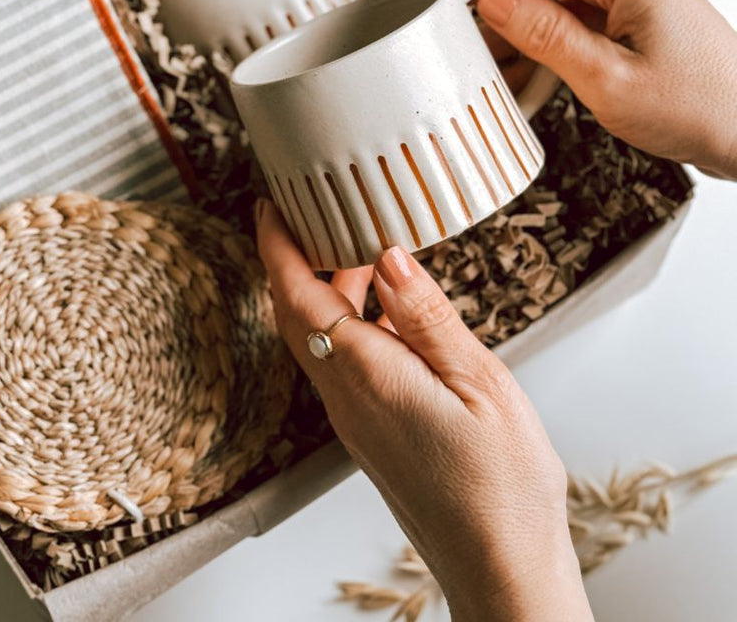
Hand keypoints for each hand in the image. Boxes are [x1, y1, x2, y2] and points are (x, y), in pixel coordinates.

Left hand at [256, 200, 592, 621]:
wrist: (500, 567)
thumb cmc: (502, 484)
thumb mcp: (479, 383)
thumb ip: (427, 316)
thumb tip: (389, 256)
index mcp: (365, 374)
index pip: (297, 293)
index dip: (277, 243)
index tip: (269, 203)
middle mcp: (344, 395)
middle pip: (294, 311)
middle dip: (295, 255)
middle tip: (314, 210)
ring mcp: (352, 416)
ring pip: (315, 335)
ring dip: (325, 285)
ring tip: (360, 245)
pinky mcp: (368, 430)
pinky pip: (338, 359)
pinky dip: (348, 318)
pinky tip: (388, 308)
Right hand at [404, 0, 736, 179]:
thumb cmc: (706, 105)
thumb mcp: (607, 77)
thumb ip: (544, 34)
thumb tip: (492, 3)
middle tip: (438, 13)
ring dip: (510, 26)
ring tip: (478, 57)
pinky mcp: (624, 23)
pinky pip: (565, 20)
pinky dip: (535, 43)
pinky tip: (517, 69)